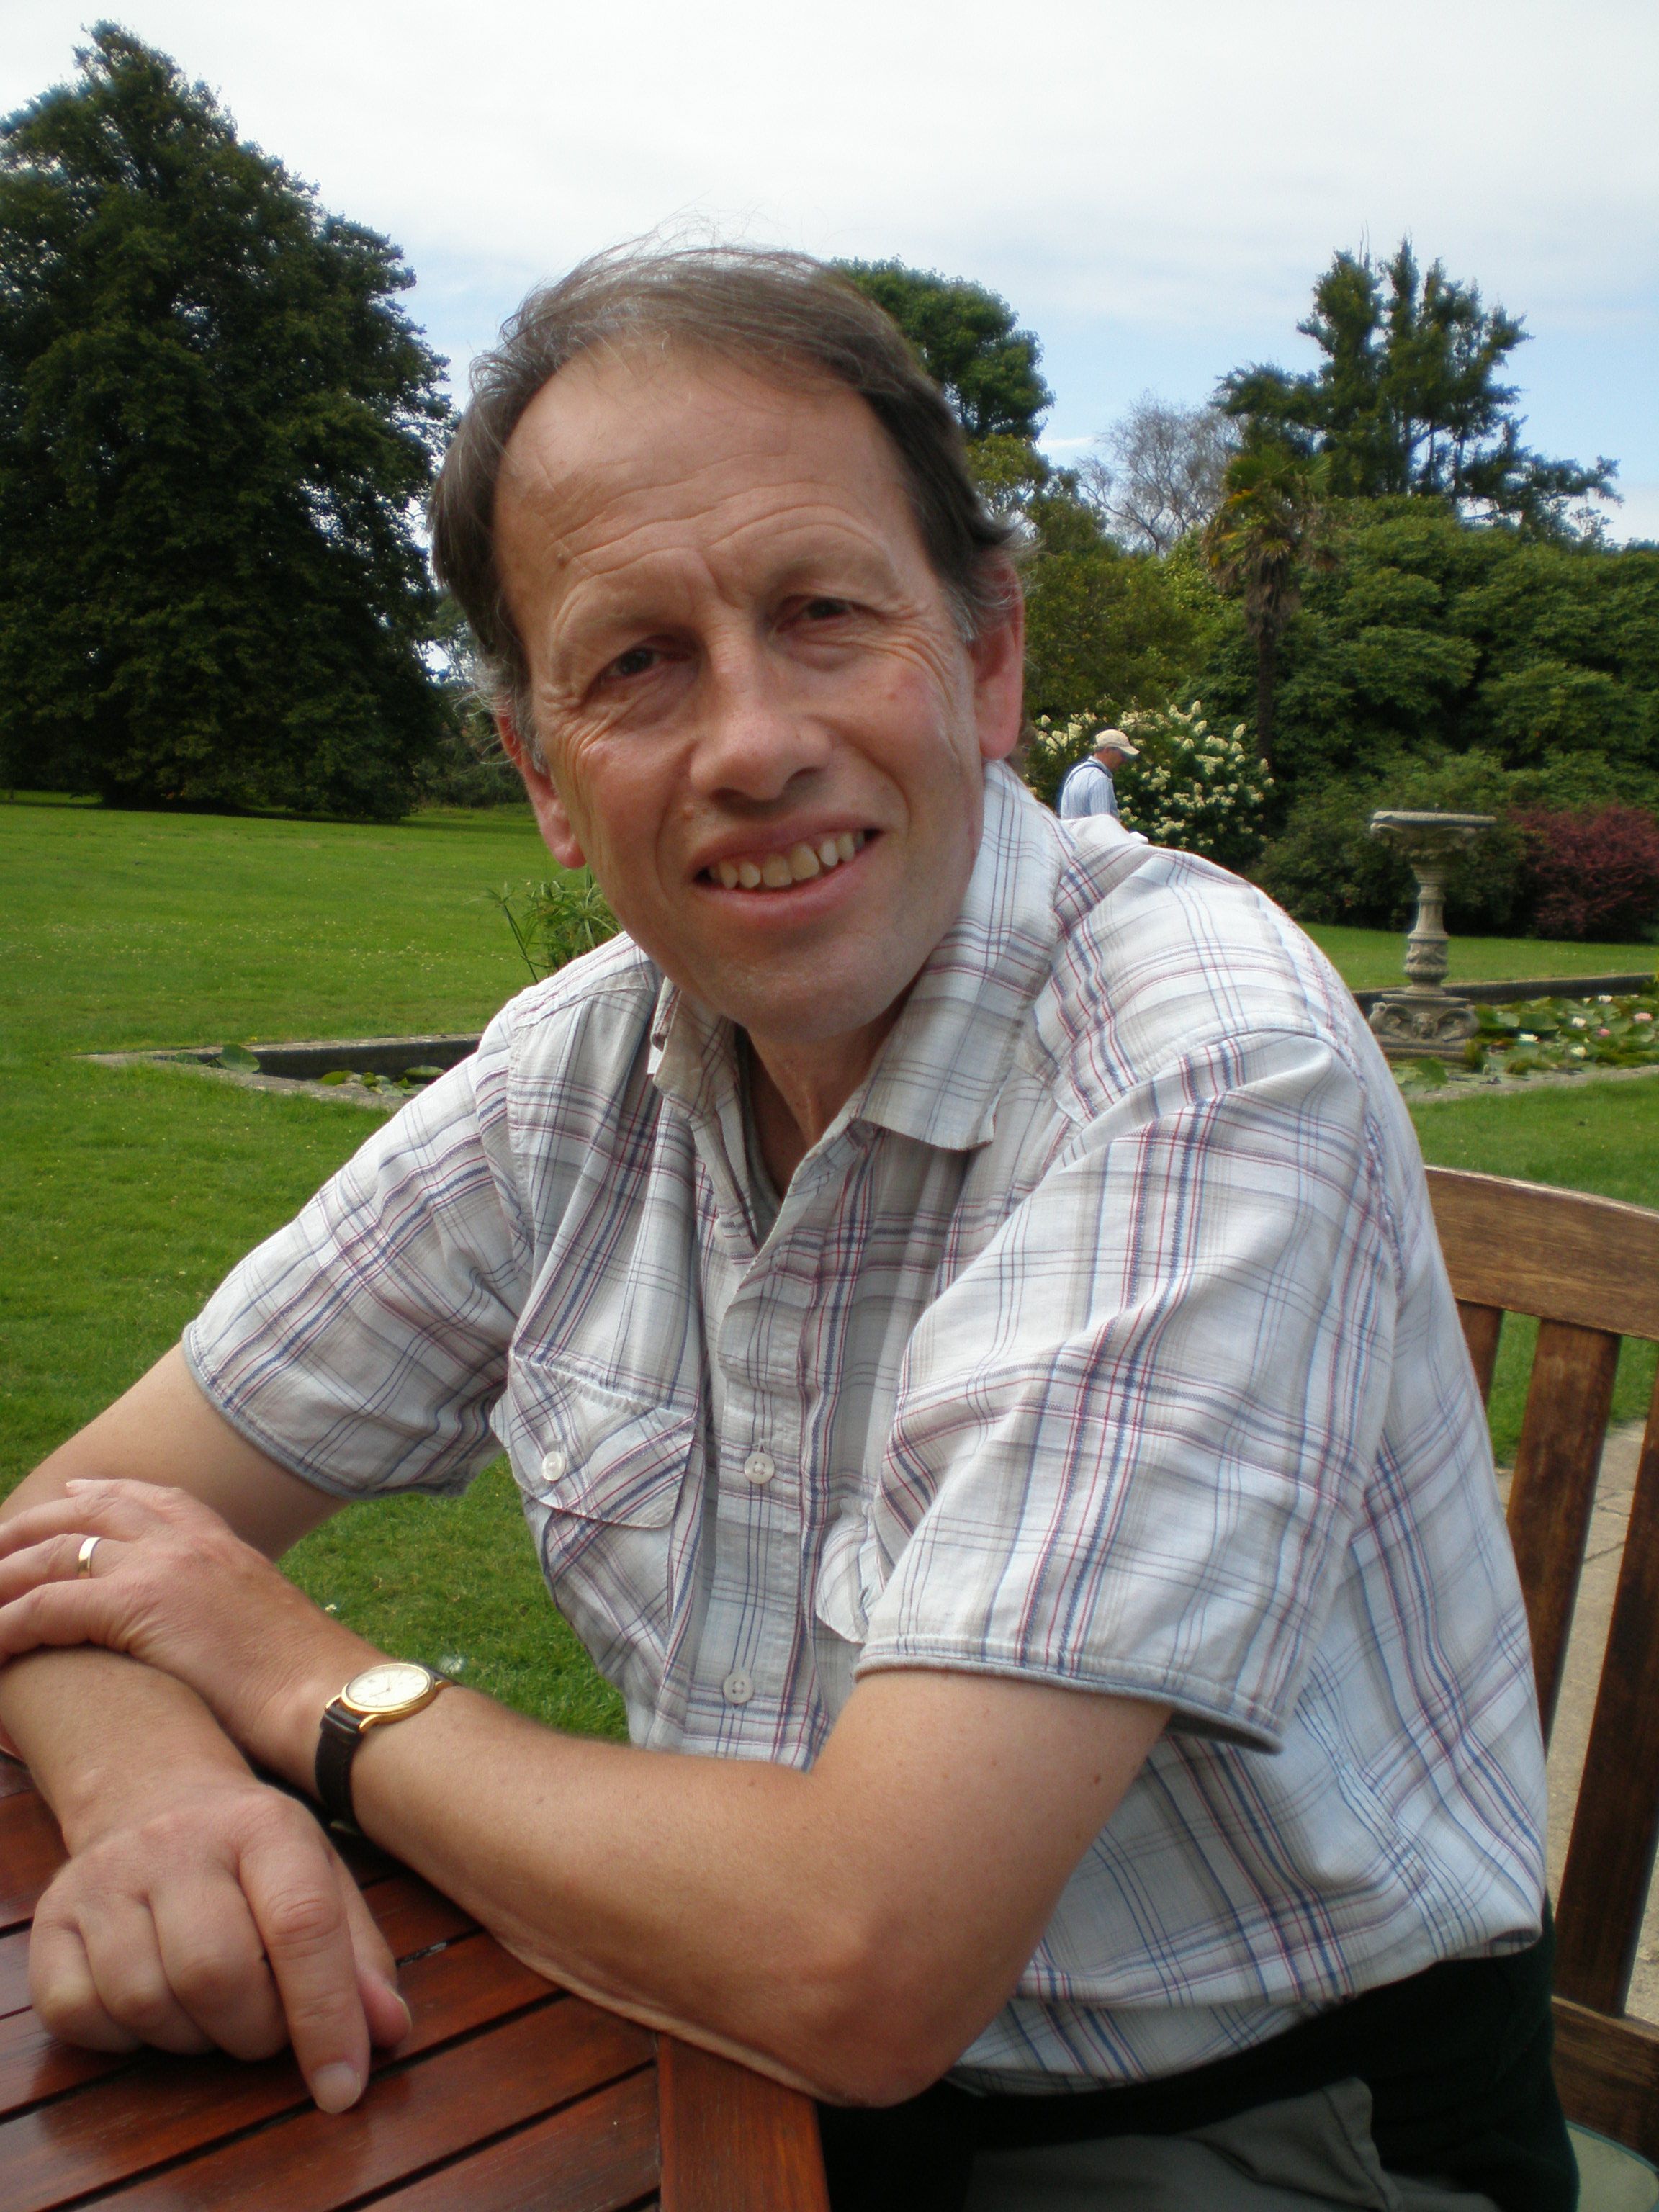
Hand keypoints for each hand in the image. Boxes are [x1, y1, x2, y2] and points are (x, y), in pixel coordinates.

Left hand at [0, 1479, 371, 1780]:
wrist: (327, 1695)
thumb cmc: (306, 1684)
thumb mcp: (266, 1626)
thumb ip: (231, 1612)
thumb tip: (214, 1635)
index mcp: (223, 1542)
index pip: (151, 1497)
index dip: (101, 1492)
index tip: (71, 1492)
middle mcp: (188, 1540)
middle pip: (87, 1510)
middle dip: (32, 1525)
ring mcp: (162, 1565)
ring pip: (55, 1552)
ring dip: (3, 1575)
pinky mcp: (138, 1603)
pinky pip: (46, 1606)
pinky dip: (5, 1624)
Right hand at [33, 1766, 410, 2109]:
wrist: (155, 1796)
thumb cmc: (253, 1857)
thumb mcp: (321, 1881)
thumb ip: (360, 1960)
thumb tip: (389, 2033)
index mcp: (265, 1826)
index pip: (302, 1925)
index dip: (327, 2017)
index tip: (342, 2088)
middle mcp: (179, 1841)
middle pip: (216, 1974)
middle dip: (254, 2030)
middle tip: (265, 2021)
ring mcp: (105, 1877)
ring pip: (147, 2002)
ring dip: (191, 2037)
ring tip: (211, 2006)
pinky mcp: (49, 1917)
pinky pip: (78, 2014)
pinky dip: (121, 2037)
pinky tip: (151, 2004)